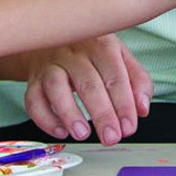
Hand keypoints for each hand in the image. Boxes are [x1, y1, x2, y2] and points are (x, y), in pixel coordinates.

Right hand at [19, 34, 152, 145]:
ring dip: (69, 113)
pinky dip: (45, 118)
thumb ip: (137, 81)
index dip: (123, 104)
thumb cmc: (92, 53)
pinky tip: (61, 131)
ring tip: (83, 134)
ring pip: (56, 87)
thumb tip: (142, 109)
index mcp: (102, 45)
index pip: (115, 77)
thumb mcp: (120, 58)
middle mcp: (74, 52)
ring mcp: (51, 64)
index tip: (128, 128)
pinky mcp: (34, 78)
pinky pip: (33, 99)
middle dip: (102, 114)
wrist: (54, 37)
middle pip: (88, 83)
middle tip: (111, 138)